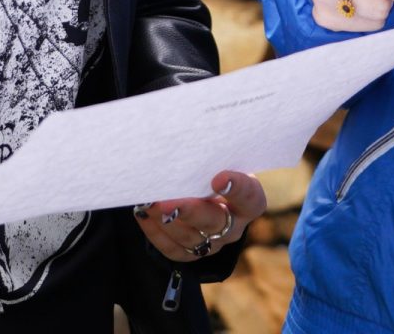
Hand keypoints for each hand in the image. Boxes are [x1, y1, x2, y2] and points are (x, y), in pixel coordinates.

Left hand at [132, 170, 266, 262]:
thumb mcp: (222, 164)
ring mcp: (214, 243)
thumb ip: (212, 160)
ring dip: (166, 221)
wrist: (209, 194)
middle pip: (214, 222)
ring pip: (190, 238)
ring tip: (148, 204)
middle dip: (188, 211)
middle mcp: (234, 226)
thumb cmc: (216, 171)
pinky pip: (174, 250)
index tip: (218, 178)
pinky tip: (144, 215)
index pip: (249, 197)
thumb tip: (184, 140)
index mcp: (249, 201)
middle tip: (166, 201)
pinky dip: (156, 233)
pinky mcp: (192, 254)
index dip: (236, 189)